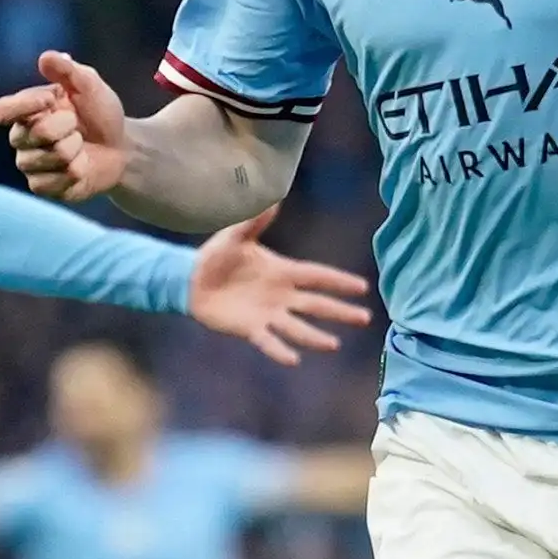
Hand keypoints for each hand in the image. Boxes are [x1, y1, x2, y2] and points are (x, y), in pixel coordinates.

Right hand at [0, 51, 130, 203]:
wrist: (121, 148)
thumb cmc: (100, 113)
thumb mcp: (90, 84)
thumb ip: (68, 70)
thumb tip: (46, 58)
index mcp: (24, 111)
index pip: (1, 111)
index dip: (24, 106)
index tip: (52, 100)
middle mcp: (21, 139)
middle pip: (36, 133)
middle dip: (68, 125)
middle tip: (77, 124)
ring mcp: (30, 166)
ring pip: (53, 156)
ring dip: (77, 148)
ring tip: (80, 145)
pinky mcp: (43, 188)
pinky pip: (58, 180)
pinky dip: (79, 170)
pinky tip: (82, 165)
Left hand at [189, 206, 374, 364]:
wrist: (192, 279)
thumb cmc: (217, 255)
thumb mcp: (236, 236)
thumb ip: (255, 222)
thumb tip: (273, 199)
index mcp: (282, 272)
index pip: (316, 276)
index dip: (338, 281)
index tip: (362, 287)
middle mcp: (280, 295)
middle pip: (316, 304)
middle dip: (340, 311)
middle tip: (365, 318)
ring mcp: (267, 314)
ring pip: (297, 327)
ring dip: (314, 336)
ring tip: (333, 344)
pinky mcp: (250, 328)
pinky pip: (268, 341)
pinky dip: (280, 350)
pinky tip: (293, 360)